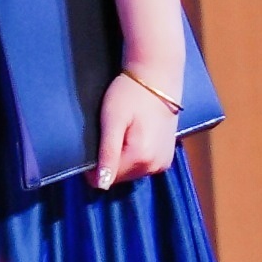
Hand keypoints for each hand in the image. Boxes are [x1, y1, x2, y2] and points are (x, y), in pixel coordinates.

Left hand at [94, 63, 181, 190]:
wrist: (158, 76)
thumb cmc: (130, 93)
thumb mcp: (112, 120)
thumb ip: (108, 153)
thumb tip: (101, 185)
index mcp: (141, 158)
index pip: (107, 178)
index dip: (95, 165)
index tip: (94, 142)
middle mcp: (155, 166)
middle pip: (121, 176)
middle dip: (111, 160)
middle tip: (110, 132)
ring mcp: (164, 163)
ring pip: (132, 171)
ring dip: (123, 158)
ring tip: (122, 131)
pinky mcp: (168, 157)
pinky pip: (144, 165)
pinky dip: (135, 155)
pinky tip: (134, 135)